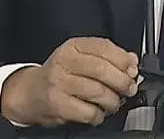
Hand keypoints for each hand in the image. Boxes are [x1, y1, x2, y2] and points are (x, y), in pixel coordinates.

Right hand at [0, 37, 139, 126]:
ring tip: (114, 102)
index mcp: (73, 47)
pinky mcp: (58, 104)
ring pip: (98, 92)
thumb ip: (106, 57)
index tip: (133, 69)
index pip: (103, 47)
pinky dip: (99, 115)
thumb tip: (132, 61)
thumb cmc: (60, 75)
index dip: (123, 59)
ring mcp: (59, 84)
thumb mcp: (80, 57)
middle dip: (122, 81)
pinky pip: (89, 112)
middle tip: (129, 88)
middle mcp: (64, 62)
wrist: (30, 93)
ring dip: (113, 101)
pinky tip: (98, 113)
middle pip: (102, 70)